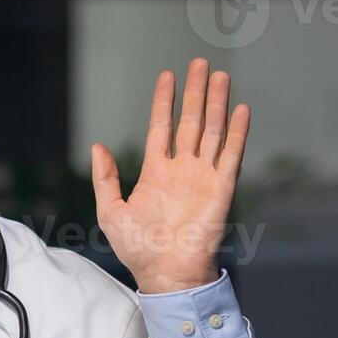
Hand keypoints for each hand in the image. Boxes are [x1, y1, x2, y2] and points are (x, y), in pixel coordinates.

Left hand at [90, 58, 249, 294]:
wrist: (166, 274)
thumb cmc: (138, 248)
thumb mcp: (111, 211)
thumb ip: (105, 178)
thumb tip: (97, 146)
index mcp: (157, 172)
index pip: (162, 126)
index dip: (165, 101)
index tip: (168, 75)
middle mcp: (183, 169)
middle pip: (191, 121)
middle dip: (195, 92)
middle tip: (200, 63)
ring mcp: (203, 176)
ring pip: (212, 130)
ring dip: (217, 103)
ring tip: (220, 75)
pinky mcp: (222, 187)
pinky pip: (231, 153)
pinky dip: (237, 131)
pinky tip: (239, 108)